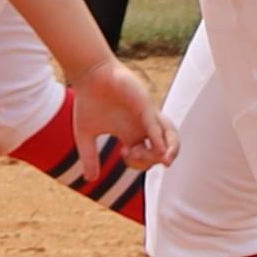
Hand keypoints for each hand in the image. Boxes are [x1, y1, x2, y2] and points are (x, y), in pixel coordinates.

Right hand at [50, 50, 168, 186]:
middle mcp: (143, 126)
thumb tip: (89, 180)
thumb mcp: (85, 134)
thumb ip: (89, 156)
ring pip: (170, 137)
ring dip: (171, 151)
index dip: (138, 162)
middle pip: (160, 151)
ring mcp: (147, 116)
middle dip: (150, 161)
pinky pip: (157, 125)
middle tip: (133, 156)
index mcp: (131, 134)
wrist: (90, 76)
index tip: (123, 154)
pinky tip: (159, 148)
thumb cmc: (88, 101)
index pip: (145, 156)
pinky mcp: (146, 105)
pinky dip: (160, 138)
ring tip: (166, 161)